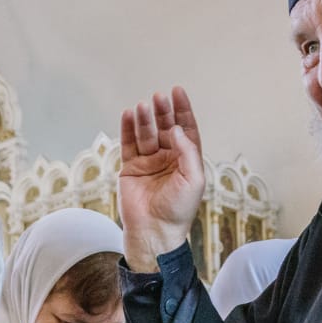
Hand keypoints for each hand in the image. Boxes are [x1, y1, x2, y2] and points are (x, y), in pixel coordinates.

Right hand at [119, 87, 205, 271]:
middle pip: (165, 127)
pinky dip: (127, 129)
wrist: (155, 231)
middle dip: (163, 112)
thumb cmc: (179, 209)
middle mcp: (168, 158)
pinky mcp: (131, 168)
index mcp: (186, 160)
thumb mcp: (194, 179)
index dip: (182, 110)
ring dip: (145, 119)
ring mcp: (149, 162)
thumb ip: (187, 152)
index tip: (177, 92)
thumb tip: (176, 129)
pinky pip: (128, 144)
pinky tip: (128, 115)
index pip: (185, 129)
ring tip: (142, 106)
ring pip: (146, 133)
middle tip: (158, 98)